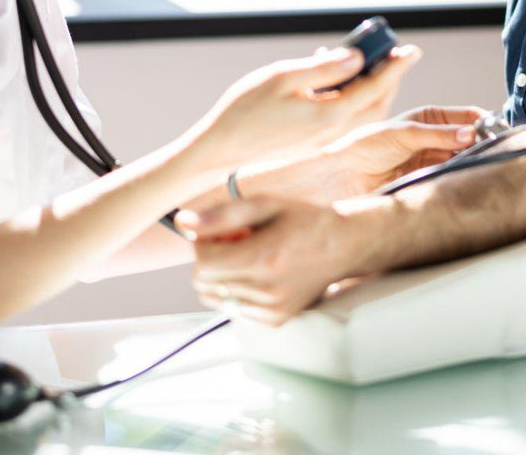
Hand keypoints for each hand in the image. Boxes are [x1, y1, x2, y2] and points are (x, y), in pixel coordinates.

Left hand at [177, 197, 359, 326]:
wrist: (343, 246)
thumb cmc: (304, 219)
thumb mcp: (264, 204)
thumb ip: (220, 215)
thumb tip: (183, 222)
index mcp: (263, 258)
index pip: (203, 262)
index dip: (204, 243)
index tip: (222, 231)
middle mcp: (267, 290)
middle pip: (202, 283)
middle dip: (209, 260)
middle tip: (235, 243)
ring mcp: (272, 309)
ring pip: (213, 298)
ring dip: (221, 277)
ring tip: (247, 259)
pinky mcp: (275, 320)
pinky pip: (233, 310)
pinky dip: (236, 292)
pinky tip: (257, 275)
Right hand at [189, 45, 422, 172]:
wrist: (220, 151)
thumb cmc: (245, 111)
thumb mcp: (283, 77)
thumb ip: (323, 68)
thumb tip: (356, 58)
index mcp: (331, 116)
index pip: (375, 87)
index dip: (395, 67)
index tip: (412, 50)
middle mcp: (334, 133)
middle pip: (376, 104)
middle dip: (390, 79)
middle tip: (396, 56)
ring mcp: (324, 142)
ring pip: (363, 115)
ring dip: (372, 91)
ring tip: (367, 66)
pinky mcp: (313, 145)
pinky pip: (346, 121)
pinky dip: (352, 101)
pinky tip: (336, 84)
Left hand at [319, 105, 488, 197]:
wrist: (344, 175)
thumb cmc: (365, 145)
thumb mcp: (404, 133)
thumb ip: (437, 134)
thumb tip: (470, 133)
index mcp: (430, 118)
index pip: (467, 115)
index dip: (483, 121)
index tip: (495, 130)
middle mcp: (436, 138)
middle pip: (471, 140)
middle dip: (482, 144)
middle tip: (491, 152)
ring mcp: (434, 160)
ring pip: (465, 160)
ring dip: (472, 163)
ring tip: (478, 166)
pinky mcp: (430, 181)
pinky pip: (452, 179)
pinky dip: (460, 179)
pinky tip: (464, 180)